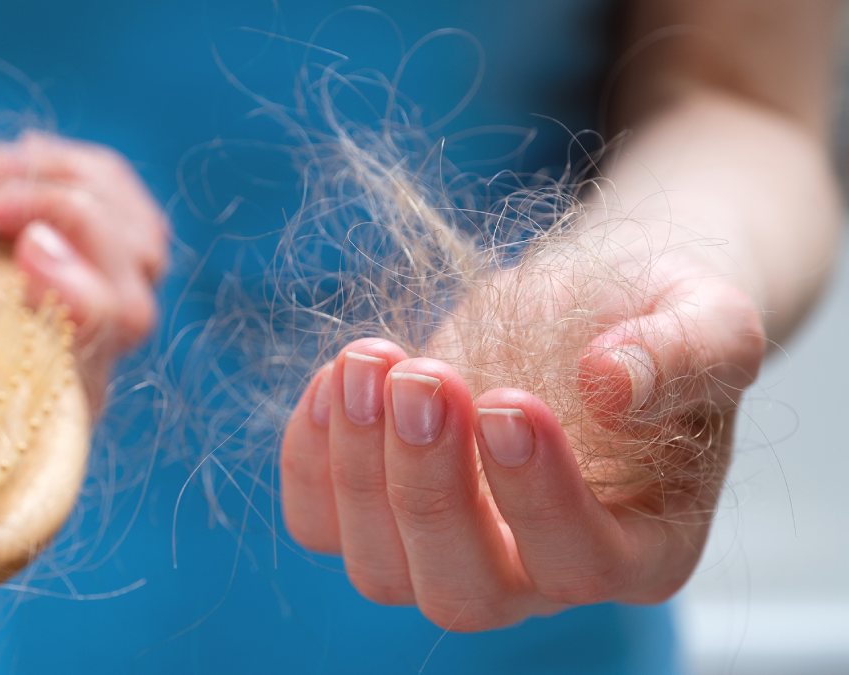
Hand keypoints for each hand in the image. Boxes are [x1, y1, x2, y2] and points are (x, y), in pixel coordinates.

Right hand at [0, 108, 166, 401]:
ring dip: (72, 197)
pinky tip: (19, 166)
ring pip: (142, 262)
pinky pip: (141, 217)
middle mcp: (49, 358)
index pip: (72, 393)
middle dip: (80, 240)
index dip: (75, 324)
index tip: (27, 251)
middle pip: (129, 319)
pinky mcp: (106, 256)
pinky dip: (86, 174)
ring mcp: (87, 306)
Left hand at [279, 245, 765, 630]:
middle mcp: (537, 575)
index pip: (581, 562)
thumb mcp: (708, 318)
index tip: (507, 402)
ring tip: (369, 360)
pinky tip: (335, 376)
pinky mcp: (381, 515)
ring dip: (357, 467)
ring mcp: (449, 552)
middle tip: (424, 378)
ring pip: (380, 569)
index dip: (537, 496)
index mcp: (638, 547)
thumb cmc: (654, 322)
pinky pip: (320, 523)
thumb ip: (684, 353)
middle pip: (465, 592)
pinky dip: (309, 457)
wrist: (589, 309)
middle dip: (429, 490)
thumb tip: (609, 384)